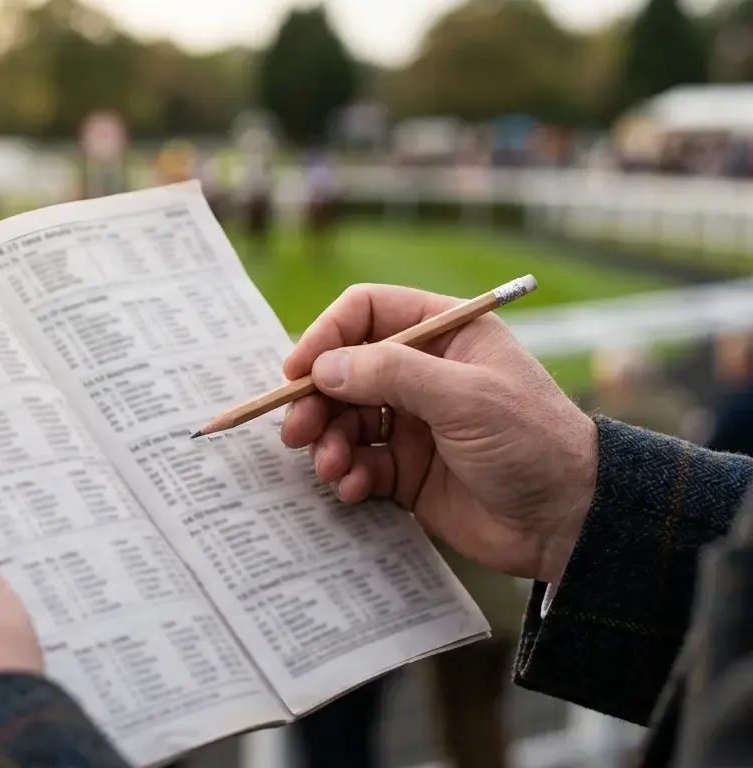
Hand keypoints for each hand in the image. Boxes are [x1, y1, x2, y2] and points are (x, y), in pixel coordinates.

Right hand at [281, 284, 597, 583]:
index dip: (326, 336)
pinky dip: (348, 474)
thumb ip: (391, 373)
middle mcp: (424, 373)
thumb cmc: (531, 443)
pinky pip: (359, 463)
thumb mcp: (464, 397)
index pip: (367, 313)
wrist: (568, 522)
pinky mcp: (407, 469)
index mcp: (446, 335)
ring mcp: (413, 422)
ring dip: (329, 443)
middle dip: (316, 401)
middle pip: (344, 370)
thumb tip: (323, 367)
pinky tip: (356, 489)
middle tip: (298, 432)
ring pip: (345, 420)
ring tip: (333, 468)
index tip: (297, 372)